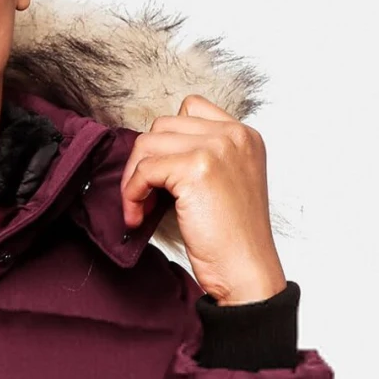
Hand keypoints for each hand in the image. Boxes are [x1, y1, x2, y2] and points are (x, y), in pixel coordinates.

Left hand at [120, 94, 286, 304]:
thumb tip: (152, 153)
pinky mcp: (197, 168)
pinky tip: (139, 217)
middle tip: (143, 197)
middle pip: (163, 124)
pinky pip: (145, 169)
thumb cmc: (232, 240)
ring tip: (139, 209)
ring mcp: (217, 148)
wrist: (246, 271)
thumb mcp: (225, 185)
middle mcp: (233, 135)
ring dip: (134, 178)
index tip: (162, 176)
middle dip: (144, 160)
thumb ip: (202, 158)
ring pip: (148, 142)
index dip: (166, 140)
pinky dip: (132, 194)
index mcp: (244, 135)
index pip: (190, 107)